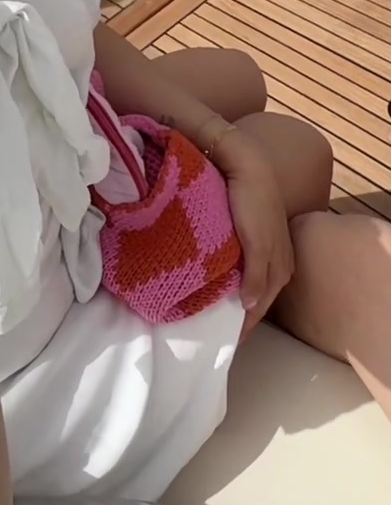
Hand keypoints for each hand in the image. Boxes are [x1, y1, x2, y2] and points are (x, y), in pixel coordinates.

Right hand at [216, 130, 293, 339]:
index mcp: (279, 255)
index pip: (266, 297)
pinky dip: (248, 296)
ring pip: (263, 296)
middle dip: (247, 323)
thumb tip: (232, 287)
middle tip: (225, 340)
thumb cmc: (242, 194)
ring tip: (224, 330)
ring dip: (247, 315)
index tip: (230, 334)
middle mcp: (280, 258)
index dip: (249, 317)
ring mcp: (272, 253)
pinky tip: (235, 307)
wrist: (244, 165)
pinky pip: (255, 280)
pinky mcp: (260, 245)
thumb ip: (240, 255)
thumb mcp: (243, 230)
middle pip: (266, 302)